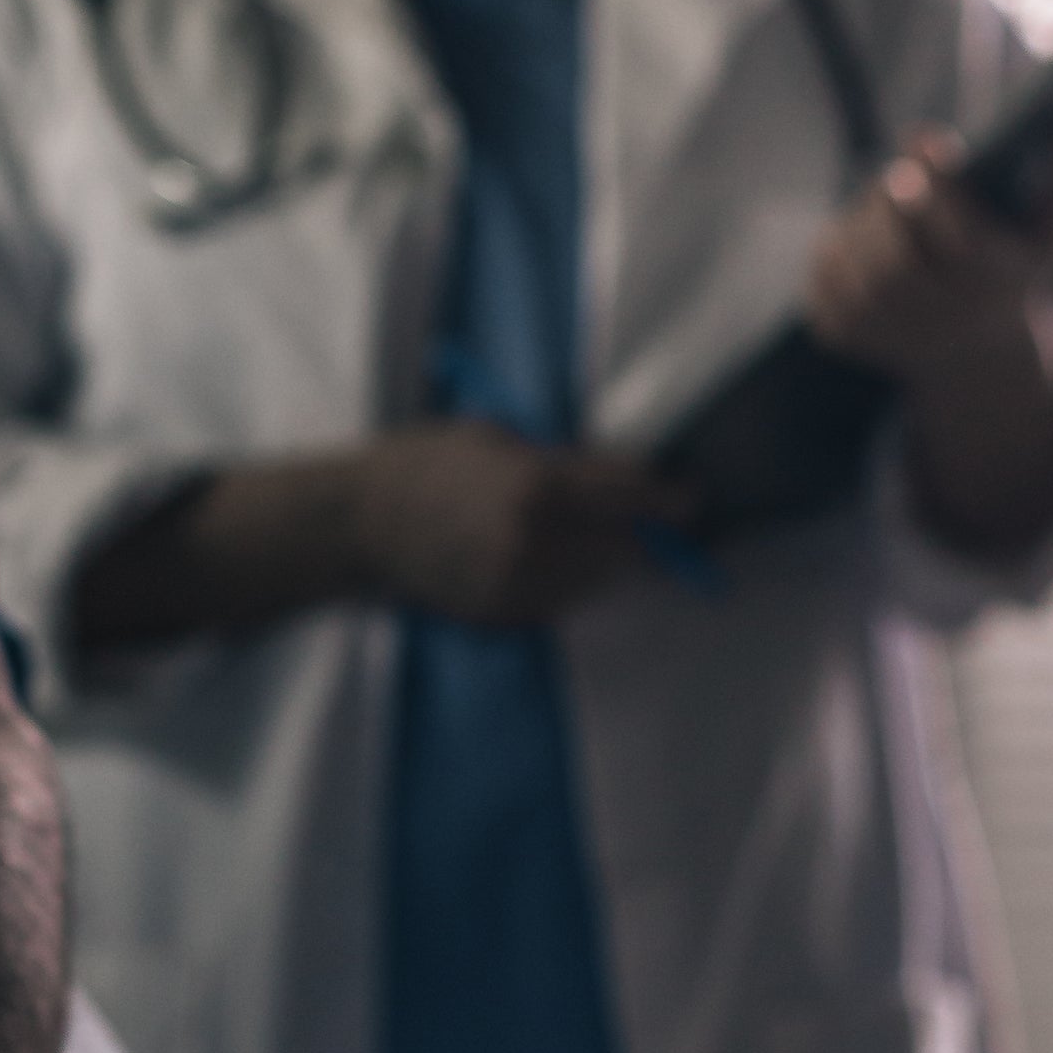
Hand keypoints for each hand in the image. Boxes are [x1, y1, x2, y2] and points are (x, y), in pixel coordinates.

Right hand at [352, 419, 687, 624]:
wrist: (359, 522)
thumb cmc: (426, 464)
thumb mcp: (499, 439)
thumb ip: (564, 460)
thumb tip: (627, 473)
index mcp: (538, 485)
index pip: (631, 498)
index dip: (671, 500)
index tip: (694, 499)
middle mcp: (535, 541)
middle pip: (626, 549)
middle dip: (650, 539)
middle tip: (670, 527)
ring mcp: (518, 584)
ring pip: (598, 582)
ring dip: (612, 564)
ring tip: (610, 544)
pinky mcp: (501, 614)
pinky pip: (561, 603)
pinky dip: (573, 586)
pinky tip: (561, 564)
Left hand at [804, 126, 1052, 388]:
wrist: (979, 358)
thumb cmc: (1014, 271)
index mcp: (988, 281)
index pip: (956, 234)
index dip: (935, 180)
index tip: (922, 137)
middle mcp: (939, 316)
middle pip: (892, 257)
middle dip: (886, 201)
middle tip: (895, 177)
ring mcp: (891, 334)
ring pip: (851, 273)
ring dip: (854, 226)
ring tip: (874, 208)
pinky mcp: (850, 340)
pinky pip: (820, 291)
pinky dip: (829, 258)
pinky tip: (852, 245)